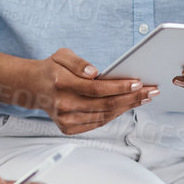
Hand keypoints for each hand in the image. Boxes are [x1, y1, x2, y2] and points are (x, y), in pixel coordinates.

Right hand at [32, 48, 156, 134]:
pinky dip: (114, 115)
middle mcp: (63, 104)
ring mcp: (65, 119)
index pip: (96, 89)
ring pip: (103, 116)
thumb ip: (78, 62)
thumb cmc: (52, 68)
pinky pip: (97, 123)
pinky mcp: (68, 128)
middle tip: (151, 91)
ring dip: (127, 107)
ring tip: (144, 98)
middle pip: (104, 104)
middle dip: (131, 98)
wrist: (33, 87)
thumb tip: (94, 72)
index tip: (138, 83)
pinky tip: (127, 106)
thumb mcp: (61, 55)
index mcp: (62, 84)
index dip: (119, 87)